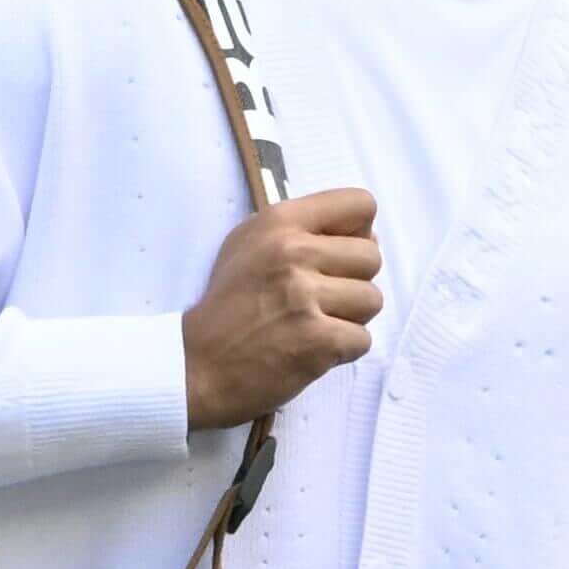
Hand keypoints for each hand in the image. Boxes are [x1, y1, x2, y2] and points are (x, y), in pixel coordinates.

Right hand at [180, 187, 382, 433]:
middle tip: (318, 301)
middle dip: (353, 282)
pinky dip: (343, 350)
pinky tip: (311, 349)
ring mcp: (305, 297)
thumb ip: (304, 230)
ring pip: (372, 300)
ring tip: (314, 325)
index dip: (358, 232)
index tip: (336, 256)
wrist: (196, 364)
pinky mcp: (317, 340)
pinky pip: (362, 339)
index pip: (359, 204)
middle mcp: (294, 253)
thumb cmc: (228, 304)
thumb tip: (367, 234)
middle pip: (372, 257)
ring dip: (350, 318)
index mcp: (279, 222)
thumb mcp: (251, 245)